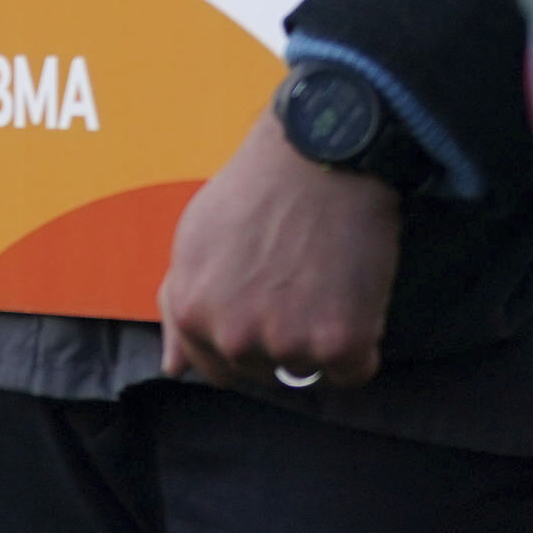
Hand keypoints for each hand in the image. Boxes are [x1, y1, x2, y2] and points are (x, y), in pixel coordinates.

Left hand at [159, 108, 400, 389]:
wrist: (318, 161)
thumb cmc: (254, 194)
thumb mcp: (193, 242)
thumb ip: (179, 306)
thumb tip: (173, 368)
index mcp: (192, 312)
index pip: (213, 368)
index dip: (241, 341)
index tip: (260, 312)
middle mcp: (234, 337)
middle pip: (262, 371)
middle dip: (278, 338)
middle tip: (294, 284)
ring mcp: (287, 344)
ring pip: (308, 368)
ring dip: (319, 339)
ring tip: (320, 279)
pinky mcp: (341, 345)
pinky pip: (353, 370)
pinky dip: (359, 343)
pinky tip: (350, 294)